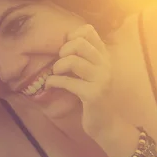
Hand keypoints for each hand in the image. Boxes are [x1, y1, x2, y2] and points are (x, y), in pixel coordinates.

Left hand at [44, 24, 116, 138]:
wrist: (106, 124)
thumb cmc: (93, 98)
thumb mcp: (91, 74)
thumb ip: (83, 58)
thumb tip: (62, 43)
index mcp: (105, 57)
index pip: (89, 31)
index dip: (72, 36)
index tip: (66, 50)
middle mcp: (106, 65)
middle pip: (79, 43)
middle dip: (63, 51)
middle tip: (60, 64)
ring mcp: (101, 79)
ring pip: (73, 61)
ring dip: (58, 67)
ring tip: (56, 74)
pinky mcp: (93, 94)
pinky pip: (68, 82)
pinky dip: (54, 82)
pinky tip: (50, 85)